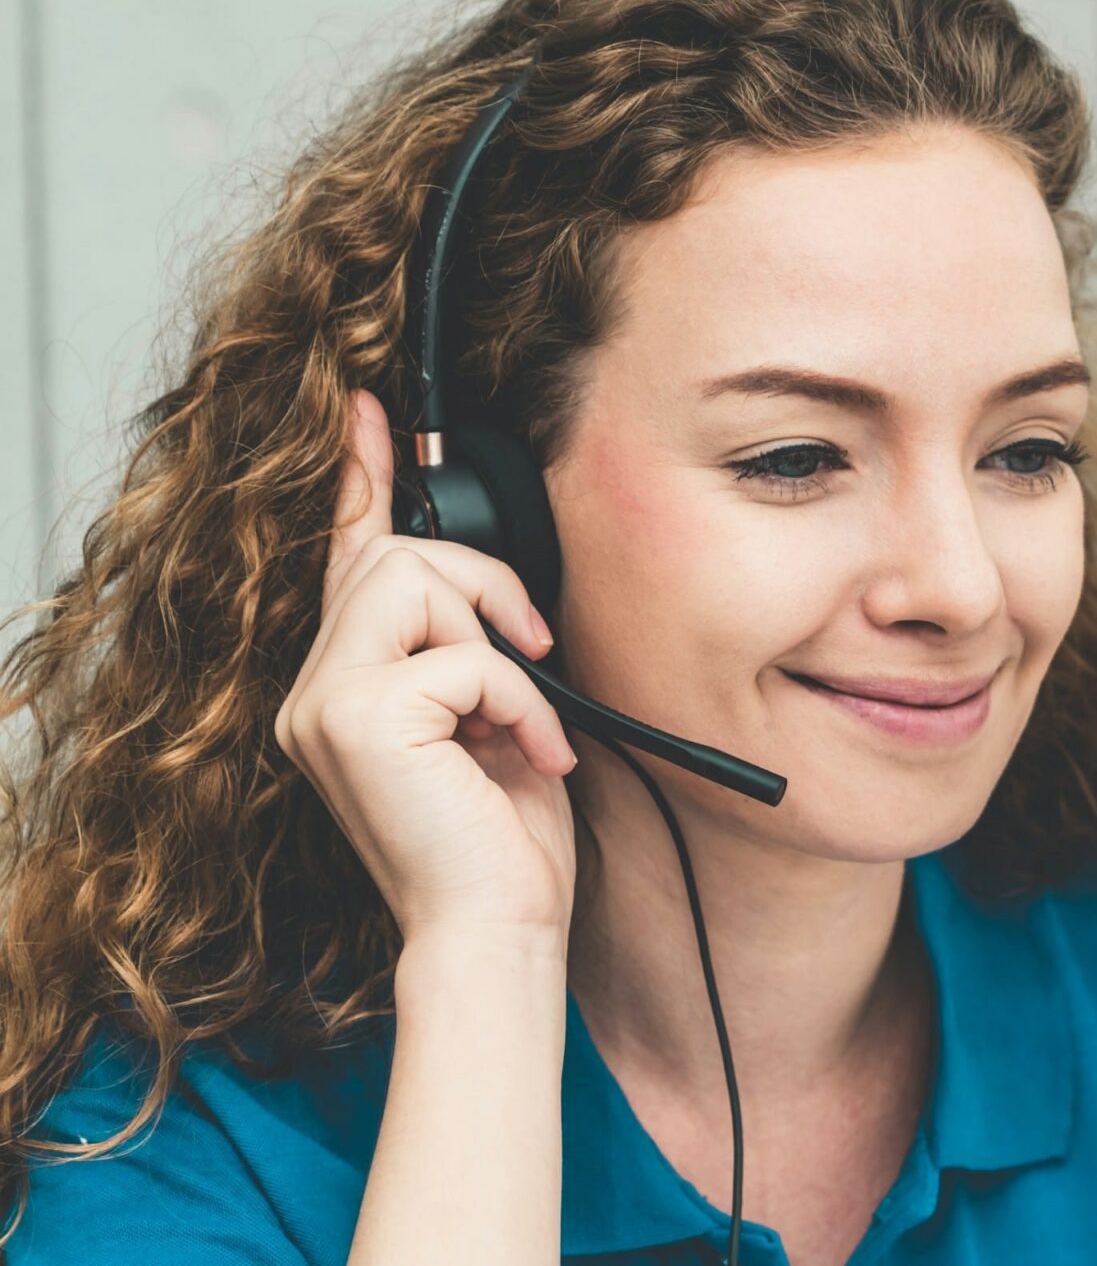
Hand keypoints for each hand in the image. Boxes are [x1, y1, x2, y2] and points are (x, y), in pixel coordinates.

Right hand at [274, 391, 577, 944]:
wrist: (497, 928)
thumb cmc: (499, 843)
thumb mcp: (490, 723)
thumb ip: (467, 652)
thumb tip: (491, 593)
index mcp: (345, 686)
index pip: (345, 559)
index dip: (358, 476)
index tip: (368, 412)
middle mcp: (315, 691)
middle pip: (396, 555)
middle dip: (485, 588)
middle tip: (537, 657)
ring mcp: (325, 704)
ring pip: (416, 580)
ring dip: (499, 645)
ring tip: (527, 718)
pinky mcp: (358, 719)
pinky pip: (464, 654)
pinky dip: (521, 699)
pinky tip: (533, 755)